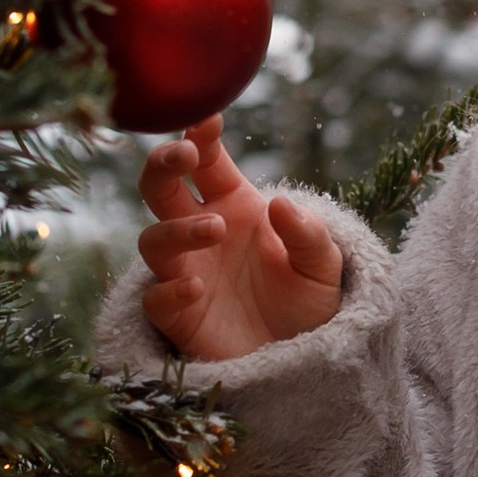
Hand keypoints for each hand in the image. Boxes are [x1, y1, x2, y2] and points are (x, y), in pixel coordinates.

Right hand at [137, 117, 343, 362]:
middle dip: (161, 164)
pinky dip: (172, 290)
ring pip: (153, 240)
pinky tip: (198, 287)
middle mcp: (201, 230)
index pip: (205, 160)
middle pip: (159, 188)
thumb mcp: (324, 264)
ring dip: (178, 229)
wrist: (305, 356)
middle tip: (181, 156)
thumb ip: (308, 234)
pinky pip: (156, 298)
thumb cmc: (308, 299)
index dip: (199, 136)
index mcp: (234, 203)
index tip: (207, 120)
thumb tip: (279, 204)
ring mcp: (186, 272)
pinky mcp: (179, 315)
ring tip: (215, 229)